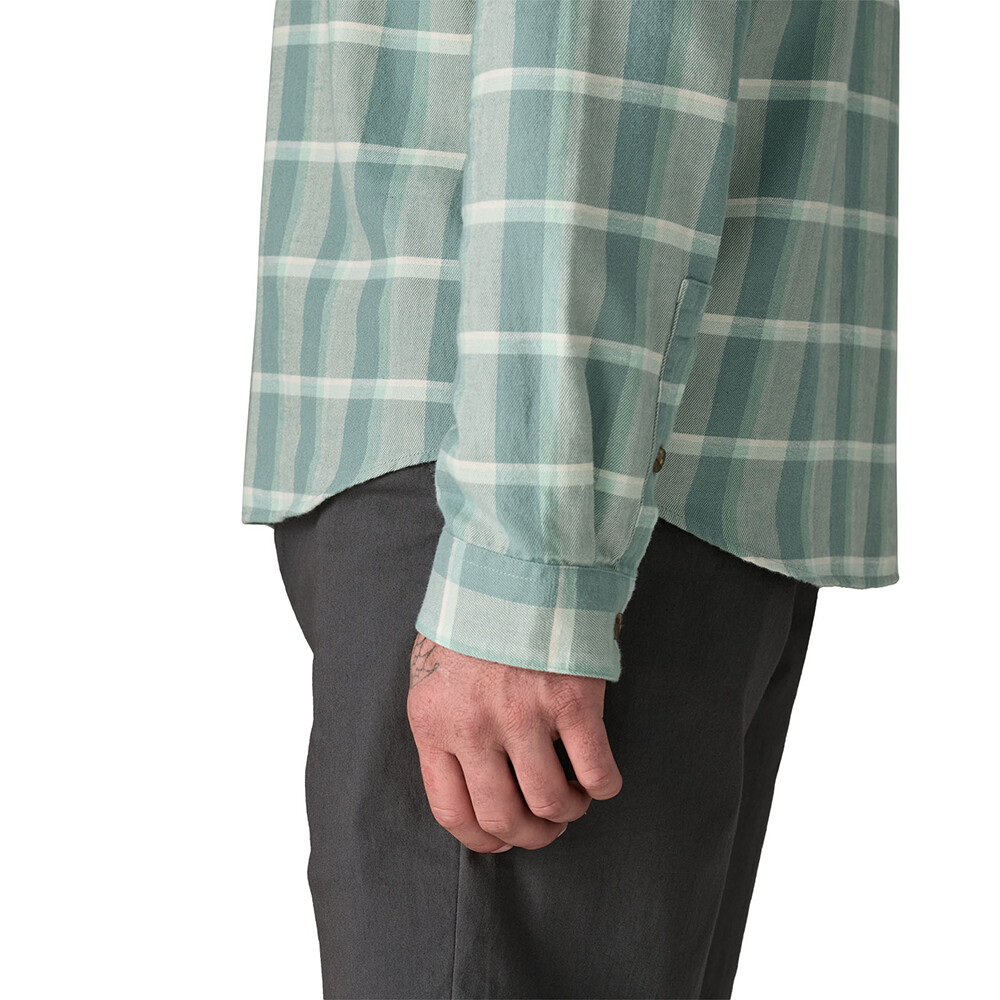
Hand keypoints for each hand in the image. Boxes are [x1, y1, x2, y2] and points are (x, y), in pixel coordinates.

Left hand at [407, 631, 622, 852]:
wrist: (513, 564)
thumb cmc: (472, 620)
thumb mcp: (433, 675)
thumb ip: (444, 726)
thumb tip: (468, 780)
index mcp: (433, 723)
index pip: (452, 811)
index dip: (483, 839)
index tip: (503, 839)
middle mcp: (474, 727)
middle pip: (504, 817)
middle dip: (531, 834)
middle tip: (546, 825)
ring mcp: (524, 715)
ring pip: (551, 802)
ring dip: (567, 812)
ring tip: (574, 799)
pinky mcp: (572, 700)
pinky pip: (595, 771)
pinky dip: (603, 786)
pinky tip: (600, 778)